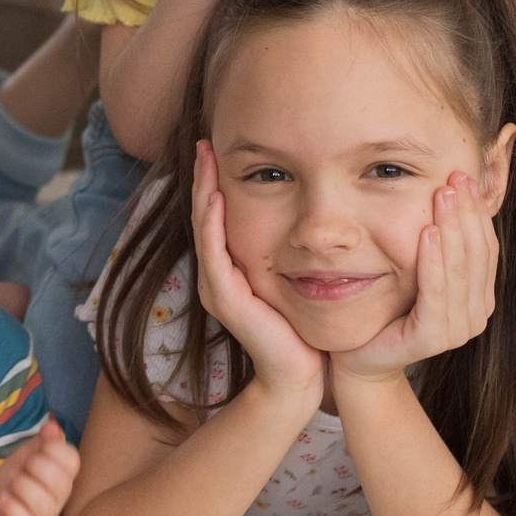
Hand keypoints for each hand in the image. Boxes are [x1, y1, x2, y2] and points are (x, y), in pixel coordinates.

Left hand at [0, 417, 78, 515]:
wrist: (3, 515)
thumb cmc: (22, 481)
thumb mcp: (30, 455)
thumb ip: (43, 441)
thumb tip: (52, 426)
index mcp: (62, 474)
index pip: (72, 460)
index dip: (54, 448)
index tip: (38, 449)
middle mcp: (57, 497)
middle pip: (59, 481)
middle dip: (37, 466)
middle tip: (23, 466)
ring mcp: (41, 515)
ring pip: (42, 502)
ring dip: (22, 486)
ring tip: (12, 482)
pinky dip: (10, 506)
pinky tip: (3, 498)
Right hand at [191, 142, 324, 399]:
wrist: (301, 375)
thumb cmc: (304, 327)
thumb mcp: (296, 278)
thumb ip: (292, 250)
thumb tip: (311, 215)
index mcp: (230, 268)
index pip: (218, 215)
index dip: (216, 181)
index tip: (220, 146)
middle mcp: (217, 274)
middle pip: (205, 214)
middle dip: (205, 176)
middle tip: (207, 140)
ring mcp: (216, 286)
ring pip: (205, 227)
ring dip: (205, 190)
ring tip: (207, 157)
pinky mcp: (224, 298)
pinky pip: (214, 251)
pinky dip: (214, 221)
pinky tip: (218, 196)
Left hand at [335, 171, 499, 384]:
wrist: (358, 357)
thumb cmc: (387, 308)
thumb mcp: (416, 270)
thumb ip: (438, 244)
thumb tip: (449, 191)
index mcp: (479, 297)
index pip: (485, 246)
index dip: (476, 211)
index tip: (463, 175)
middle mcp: (476, 314)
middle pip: (477, 253)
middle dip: (466, 212)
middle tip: (455, 176)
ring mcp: (458, 329)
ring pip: (459, 269)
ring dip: (453, 229)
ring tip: (443, 195)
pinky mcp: (433, 338)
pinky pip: (435, 293)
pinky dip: (433, 261)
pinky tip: (427, 232)